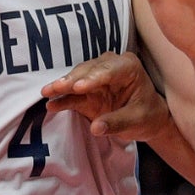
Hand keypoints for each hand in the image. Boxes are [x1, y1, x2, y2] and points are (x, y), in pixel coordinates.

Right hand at [41, 52, 173, 143]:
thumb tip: (96, 128)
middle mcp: (110, 66)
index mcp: (128, 67)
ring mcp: (96, 77)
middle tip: (57, 87)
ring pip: (77, 78)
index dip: (93, 78)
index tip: (79, 87)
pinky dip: (62, 98)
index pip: (109, 70)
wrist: (147, 117)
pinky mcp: (87, 90)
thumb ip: (117, 122)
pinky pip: (73, 94)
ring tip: (47, 92)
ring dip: (62, 86)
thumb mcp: (137, 120)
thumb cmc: (146, 114)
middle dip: (72, 80)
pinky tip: (51, 104)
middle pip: (89, 70)